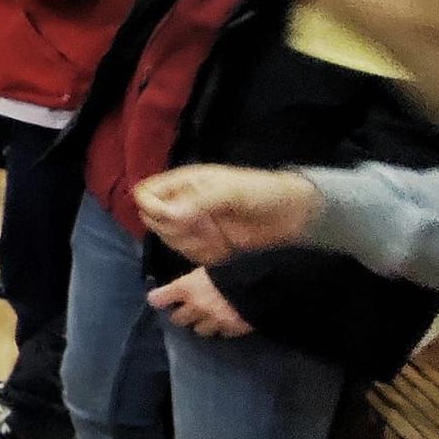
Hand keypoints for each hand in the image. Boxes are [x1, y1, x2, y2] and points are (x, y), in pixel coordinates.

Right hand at [134, 165, 321, 266]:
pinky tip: (221, 250)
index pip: (146, 193)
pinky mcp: (204, 243)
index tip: (173, 217)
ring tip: (214, 239)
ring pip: (167, 238)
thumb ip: (199, 202)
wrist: (292, 217)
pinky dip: (200, 255)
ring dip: (187, 244)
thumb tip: (168, 215)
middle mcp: (182, 203)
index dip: (152, 207)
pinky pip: (187, 254)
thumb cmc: (261, 193)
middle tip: (199, 228)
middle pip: (152, 219)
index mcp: (184, 183)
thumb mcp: (231, 192)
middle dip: (172, 229)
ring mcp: (193, 224)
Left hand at [146, 267, 252, 338]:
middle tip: (186, 310)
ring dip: (201, 324)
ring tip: (207, 318)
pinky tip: (227, 323)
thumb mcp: (210, 266)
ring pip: (199, 331)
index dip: (158, 298)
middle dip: (181, 315)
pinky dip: (223, 329)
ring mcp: (213, 321)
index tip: (159, 298)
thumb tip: (197, 278)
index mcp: (186, 288)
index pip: (158, 299)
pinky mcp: (231, 330)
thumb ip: (199, 277)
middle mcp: (195, 307)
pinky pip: (222, 334)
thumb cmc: (233, 267)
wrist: (261, 286)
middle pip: (177, 320)